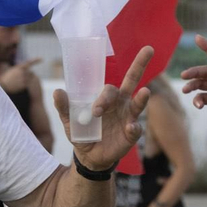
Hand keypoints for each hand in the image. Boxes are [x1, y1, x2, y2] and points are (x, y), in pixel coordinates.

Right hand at [0, 57, 42, 93]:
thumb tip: (27, 71)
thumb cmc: (6, 78)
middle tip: (19, 79)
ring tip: (17, 82)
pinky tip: (17, 86)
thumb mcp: (11, 71)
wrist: (2, 85)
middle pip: (30, 73)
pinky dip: (23, 85)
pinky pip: (27, 85)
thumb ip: (19, 70)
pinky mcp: (24, 85)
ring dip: (25, 81)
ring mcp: (24, 78)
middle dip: (28, 76)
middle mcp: (23, 72)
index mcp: (19, 67)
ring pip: (29, 79)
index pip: (29, 63)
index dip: (36, 60)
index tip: (41, 59)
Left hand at [53, 45, 154, 172]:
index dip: (104, 97)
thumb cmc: (81, 133)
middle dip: (140, 64)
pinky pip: (136, 129)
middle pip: (132, 80)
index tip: (95, 111)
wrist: (88, 156)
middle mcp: (121, 103)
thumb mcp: (69, 121)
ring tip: (145, 92)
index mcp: (106, 97)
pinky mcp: (131, 134)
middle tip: (148, 50)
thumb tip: (57, 91)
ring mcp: (128, 117)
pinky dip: (134, 128)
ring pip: (138, 103)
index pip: (110, 87)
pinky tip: (130, 128)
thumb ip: (64, 107)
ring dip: (142, 98)